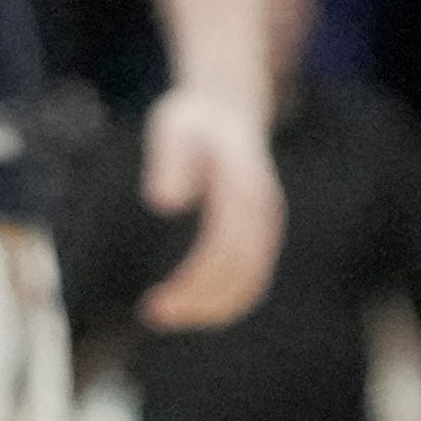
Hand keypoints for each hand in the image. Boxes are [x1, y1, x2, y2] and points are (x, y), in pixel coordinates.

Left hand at [135, 83, 283, 328]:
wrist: (228, 106)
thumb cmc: (193, 122)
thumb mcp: (174, 126)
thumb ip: (170, 159)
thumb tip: (168, 202)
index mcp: (242, 183)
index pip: (225, 247)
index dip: (192, 284)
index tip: (154, 303)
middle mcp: (262, 205)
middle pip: (243, 273)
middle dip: (200, 305)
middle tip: (153, 312)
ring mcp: (267, 220)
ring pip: (252, 282)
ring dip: (213, 309)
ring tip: (168, 314)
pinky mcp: (262, 231)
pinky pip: (253, 278)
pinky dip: (226, 301)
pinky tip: (191, 307)